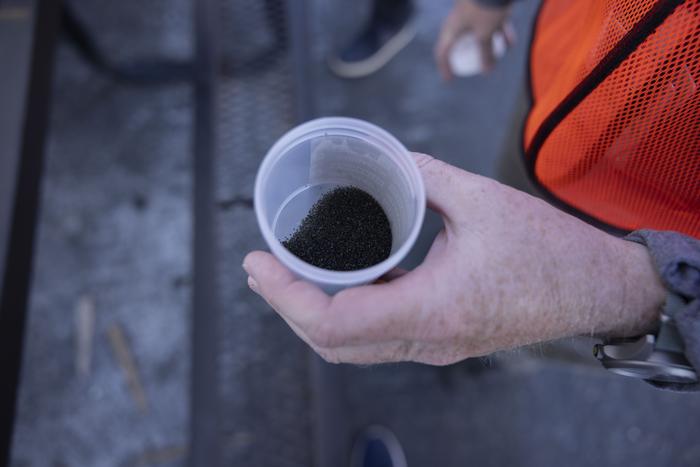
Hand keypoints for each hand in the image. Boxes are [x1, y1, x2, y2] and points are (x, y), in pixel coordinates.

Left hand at [243, 154, 665, 364]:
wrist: (595, 290)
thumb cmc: (548, 251)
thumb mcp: (481, 199)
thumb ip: (422, 174)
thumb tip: (383, 161)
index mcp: (432, 310)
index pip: (333, 324)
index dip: (286, 297)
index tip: (259, 264)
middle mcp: (425, 340)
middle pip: (332, 342)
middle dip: (287, 307)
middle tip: (262, 268)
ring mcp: (432, 347)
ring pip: (352, 346)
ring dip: (312, 314)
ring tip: (287, 275)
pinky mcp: (440, 340)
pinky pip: (377, 337)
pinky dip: (345, 313)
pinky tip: (339, 280)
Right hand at [435, 0, 513, 79]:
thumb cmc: (485, 9)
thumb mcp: (485, 34)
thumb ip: (485, 54)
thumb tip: (486, 71)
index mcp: (451, 29)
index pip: (442, 52)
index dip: (444, 67)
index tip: (450, 79)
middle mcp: (458, 20)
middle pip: (461, 43)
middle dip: (470, 57)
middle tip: (476, 67)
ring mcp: (471, 12)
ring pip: (478, 33)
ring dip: (489, 45)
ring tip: (499, 55)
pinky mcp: (483, 6)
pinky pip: (489, 23)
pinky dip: (498, 33)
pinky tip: (510, 42)